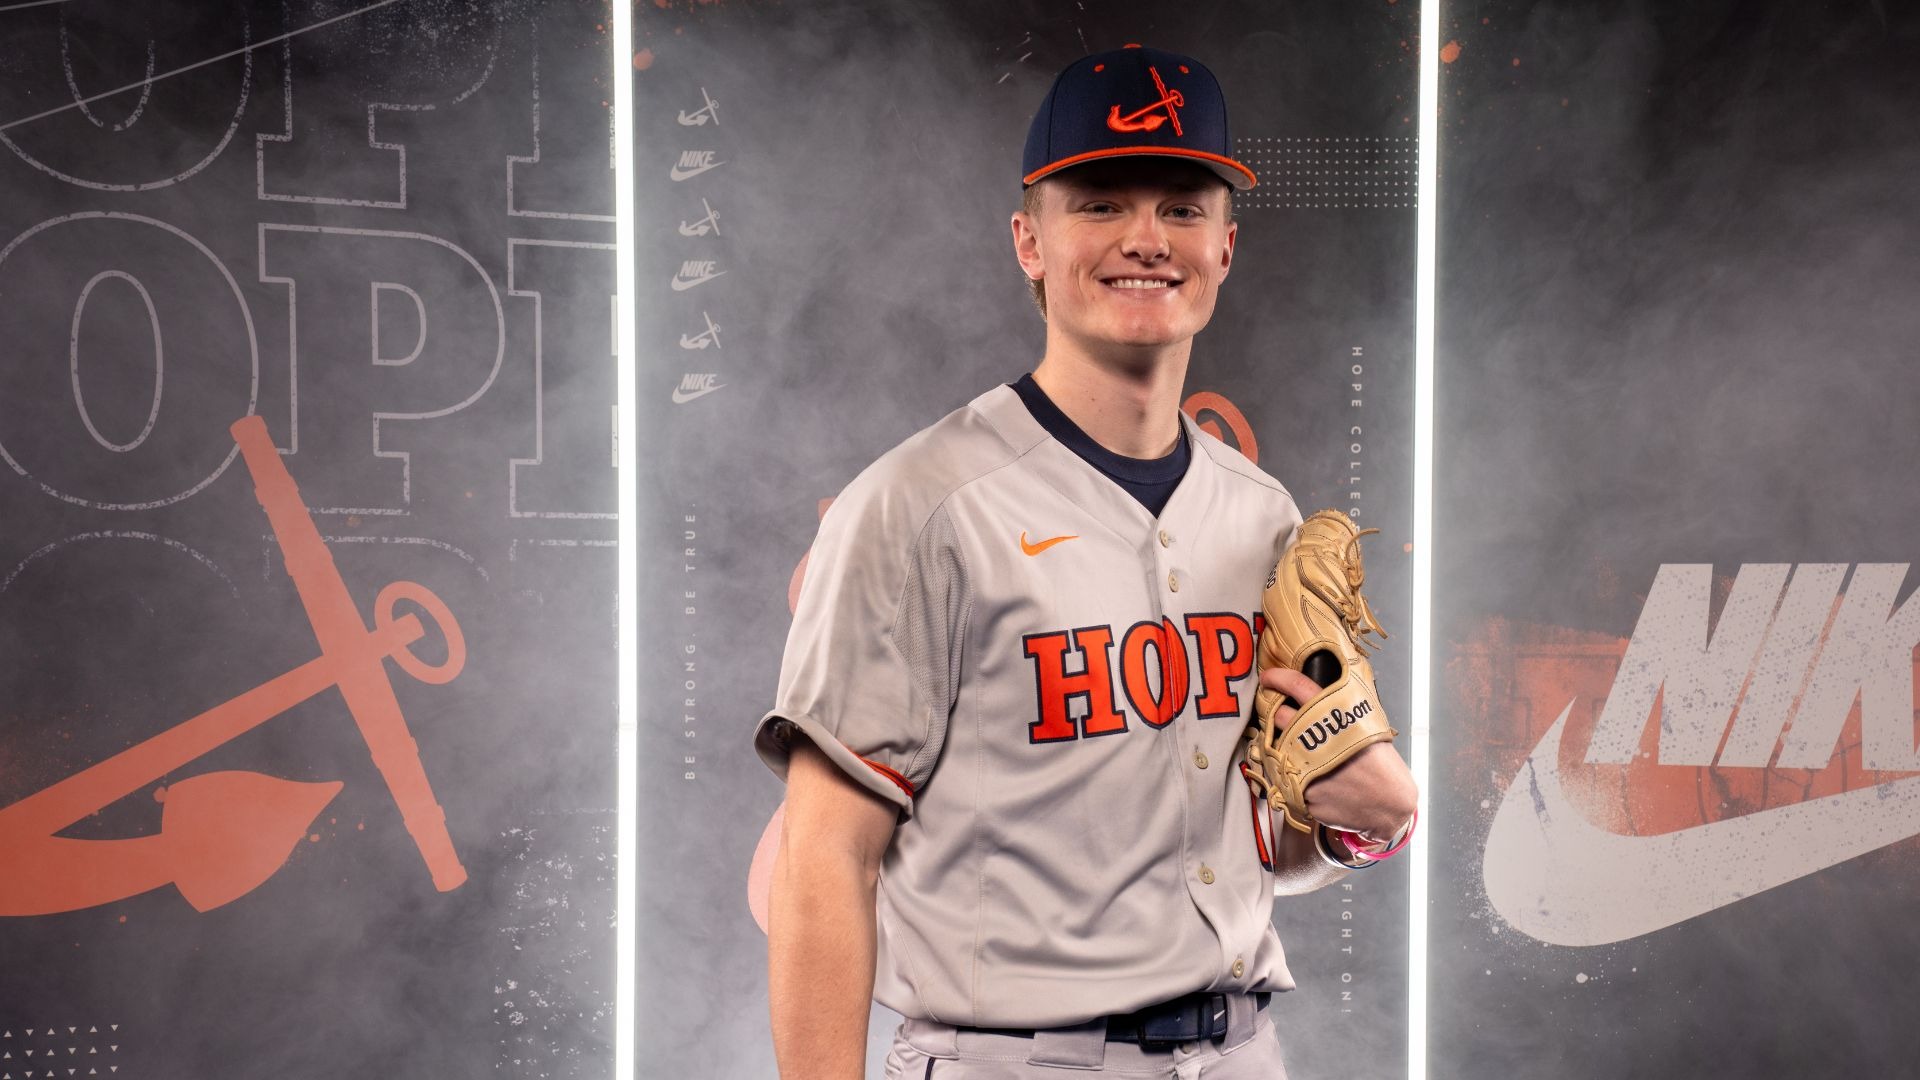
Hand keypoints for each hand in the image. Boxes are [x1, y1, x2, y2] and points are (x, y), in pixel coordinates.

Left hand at [1255, 667, 1418, 840]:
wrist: (1389, 807)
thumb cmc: (1383, 767)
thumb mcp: (1369, 729)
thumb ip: (1341, 713)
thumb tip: (1315, 699)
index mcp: (1337, 719)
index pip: (1299, 686)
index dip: (1279, 678)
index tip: (1268, 678)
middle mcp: (1317, 740)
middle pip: (1279, 717)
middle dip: (1276, 715)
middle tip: (1282, 719)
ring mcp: (1305, 767)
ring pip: (1278, 748)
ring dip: (1284, 748)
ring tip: (1305, 755)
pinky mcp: (1300, 793)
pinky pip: (1288, 779)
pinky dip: (1297, 778)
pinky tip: (1317, 782)